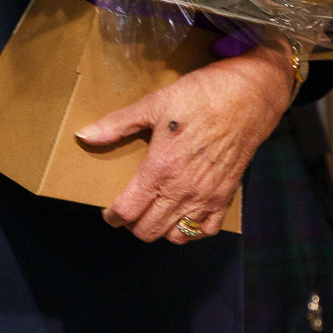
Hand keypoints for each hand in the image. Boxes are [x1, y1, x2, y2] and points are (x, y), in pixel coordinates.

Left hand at [76, 42, 295, 244]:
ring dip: (161, 228)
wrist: (248, 97)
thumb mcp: (154, 104)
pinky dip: (192, 230)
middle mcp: (182, 190)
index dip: (113, 215)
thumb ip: (117, 124)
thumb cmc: (200, 96)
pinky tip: (184, 214)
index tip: (109, 211)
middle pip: (148, 230)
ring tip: (155, 212)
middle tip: (130, 209)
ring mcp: (206, 197)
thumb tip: (83, 135)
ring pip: (176, 236)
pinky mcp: (225, 197)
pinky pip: (206, 230)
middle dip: (133, 224)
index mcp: (160, 169)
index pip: (128, 211)